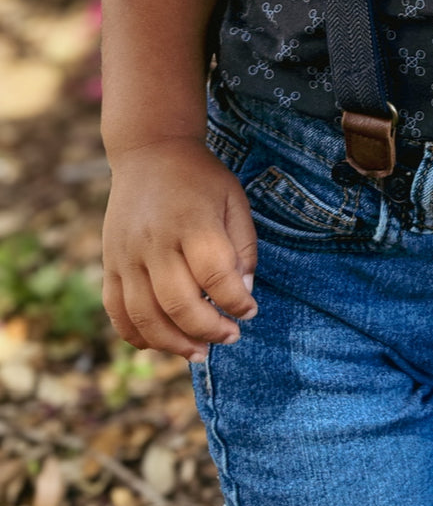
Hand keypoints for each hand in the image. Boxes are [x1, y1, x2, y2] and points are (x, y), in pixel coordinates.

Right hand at [102, 139, 258, 362]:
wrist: (151, 152)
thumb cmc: (201, 179)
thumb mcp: (234, 200)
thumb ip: (242, 247)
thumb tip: (243, 294)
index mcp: (192, 221)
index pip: (215, 276)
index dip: (236, 302)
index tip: (250, 311)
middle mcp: (155, 241)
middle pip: (179, 302)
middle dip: (208, 329)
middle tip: (230, 337)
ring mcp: (127, 254)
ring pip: (145, 316)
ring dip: (174, 343)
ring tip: (200, 352)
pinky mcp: (110, 263)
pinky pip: (117, 311)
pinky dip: (137, 335)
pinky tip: (161, 342)